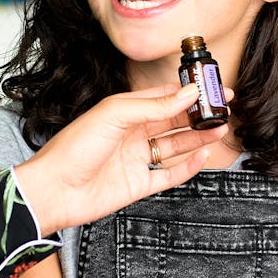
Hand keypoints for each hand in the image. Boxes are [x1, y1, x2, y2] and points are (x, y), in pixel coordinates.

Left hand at [12, 84, 230, 234]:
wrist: (54, 190)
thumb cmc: (74, 147)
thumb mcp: (114, 115)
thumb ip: (154, 105)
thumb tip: (187, 93)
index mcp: (124, 111)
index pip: (163, 97)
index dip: (188, 92)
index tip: (211, 87)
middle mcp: (132, 134)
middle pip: (173, 121)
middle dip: (198, 115)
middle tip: (224, 109)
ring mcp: (136, 159)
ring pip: (175, 146)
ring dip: (198, 138)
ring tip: (221, 128)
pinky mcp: (138, 184)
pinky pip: (169, 174)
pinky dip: (188, 166)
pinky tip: (203, 155)